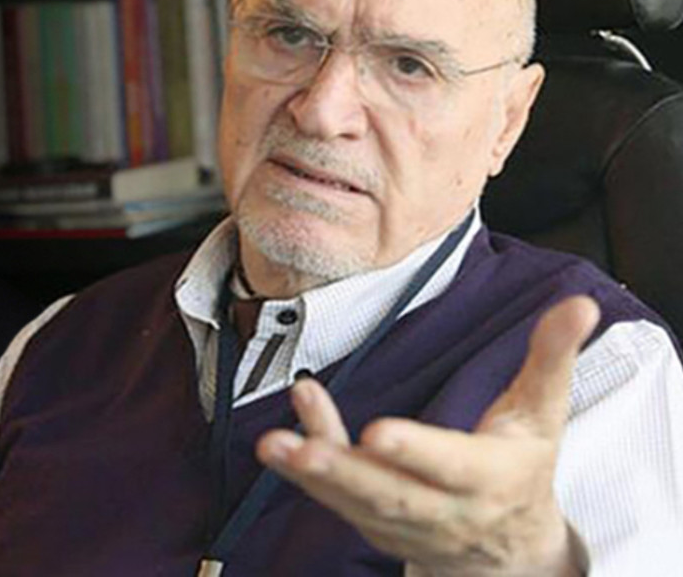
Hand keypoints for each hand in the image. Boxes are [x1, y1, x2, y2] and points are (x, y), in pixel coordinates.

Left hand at [255, 295, 599, 576]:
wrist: (509, 548)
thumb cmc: (522, 466)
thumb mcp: (543, 413)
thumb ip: (551, 357)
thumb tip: (579, 304)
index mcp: (489, 477)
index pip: (450, 466)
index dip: (416, 452)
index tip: (378, 433)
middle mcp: (444, 509)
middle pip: (390, 495)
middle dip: (343, 472)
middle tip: (301, 449)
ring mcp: (403, 524)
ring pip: (353, 501)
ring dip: (309, 474)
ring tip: (272, 444)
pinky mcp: (373, 525)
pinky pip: (336, 498)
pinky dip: (305, 471)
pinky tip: (284, 434)